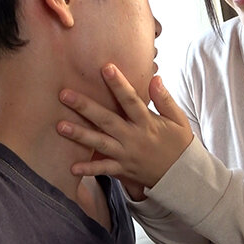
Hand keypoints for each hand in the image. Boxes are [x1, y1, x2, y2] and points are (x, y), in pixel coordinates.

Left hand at [57, 63, 192, 188]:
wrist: (182, 176)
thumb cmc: (179, 144)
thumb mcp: (179, 120)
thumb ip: (165, 99)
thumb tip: (155, 78)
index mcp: (147, 122)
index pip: (131, 100)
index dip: (119, 84)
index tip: (106, 67)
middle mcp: (134, 137)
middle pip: (107, 120)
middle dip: (85, 107)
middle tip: (65, 95)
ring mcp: (127, 154)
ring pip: (100, 143)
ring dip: (80, 135)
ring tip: (60, 126)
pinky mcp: (123, 169)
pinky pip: (104, 170)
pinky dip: (89, 170)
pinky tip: (72, 167)